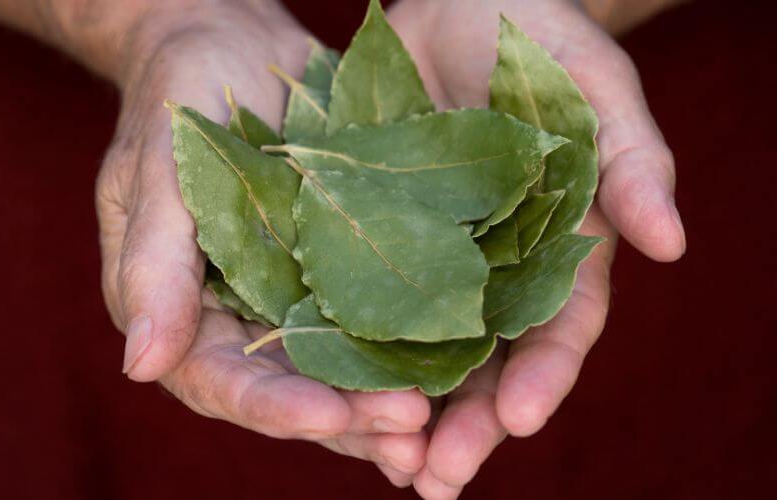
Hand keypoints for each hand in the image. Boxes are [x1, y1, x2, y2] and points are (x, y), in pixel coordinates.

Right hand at [95, 1, 427, 479]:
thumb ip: (153, 267)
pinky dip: (411, 349)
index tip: (327, 417)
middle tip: (411, 435)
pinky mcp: (343, 269)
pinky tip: (457, 371)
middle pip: (292, 390)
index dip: (274, 406)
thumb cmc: (178, 97)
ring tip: (438, 425)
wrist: (233, 46)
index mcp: (183, 311)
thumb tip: (141, 366)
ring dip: (386, 402)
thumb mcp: (156, 171)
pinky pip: (377, 318)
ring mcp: (296, 296)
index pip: (223, 379)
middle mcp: (242, 318)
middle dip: (349, 418)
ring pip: (341, 369)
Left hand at [387, 0, 685, 496]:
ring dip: (409, 412)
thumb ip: (633, 159)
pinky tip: (335, 398)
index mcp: (561, 245)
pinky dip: (356, 355)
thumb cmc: (536, 36)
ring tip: (390, 466)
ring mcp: (438, 259)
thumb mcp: (593, 84)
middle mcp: (499, 268)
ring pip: (427, 352)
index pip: (561, 326)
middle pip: (490, 361)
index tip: (516, 419)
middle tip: (437, 477)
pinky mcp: (380, 239)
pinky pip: (366, 305)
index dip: (545, 375)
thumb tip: (672, 243)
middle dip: (469, 422)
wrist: (456, 3)